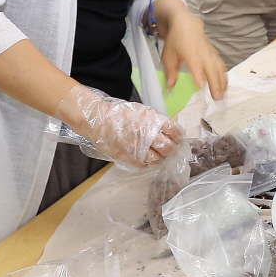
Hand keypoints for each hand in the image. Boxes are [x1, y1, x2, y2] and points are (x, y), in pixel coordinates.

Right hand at [54, 85, 182, 168]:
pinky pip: (143, 165)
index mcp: (152, 120)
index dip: (178, 137)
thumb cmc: (119, 114)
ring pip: (156, 159)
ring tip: (158, 156)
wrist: (97, 119)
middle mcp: (147, 134)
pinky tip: (145, 158)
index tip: (178, 140)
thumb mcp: (142, 112)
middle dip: (171, 150)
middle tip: (169, 150)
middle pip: (168, 148)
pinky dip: (146, 163)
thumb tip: (170, 132)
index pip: (174, 131)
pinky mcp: (127, 156)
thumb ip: (156, 122)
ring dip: (159, 158)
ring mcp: (137, 147)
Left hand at [159, 8, 226, 99]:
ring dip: (222, 82)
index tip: (201, 87)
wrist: (186, 23)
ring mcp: (211, 53)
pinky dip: (224, 76)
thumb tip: (170, 86)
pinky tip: (224, 84)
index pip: (196, 66)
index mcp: (191, 53)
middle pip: (212, 70)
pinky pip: (221, 65)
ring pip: (219, 69)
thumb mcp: (168, 55)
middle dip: (215, 84)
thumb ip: (170, 71)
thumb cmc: (175, 40)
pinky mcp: (214, 53)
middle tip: (217, 98)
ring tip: (222, 95)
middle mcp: (203, 54)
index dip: (199, 76)